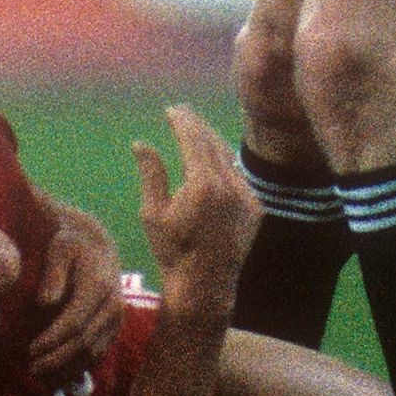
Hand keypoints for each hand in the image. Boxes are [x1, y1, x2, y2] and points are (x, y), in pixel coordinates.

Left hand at [21, 198, 126, 386]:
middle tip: (31, 368)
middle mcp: (113, 306)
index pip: (75, 321)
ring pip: (93, 354)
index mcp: (99, 286)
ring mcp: (117, 320)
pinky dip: (77, 368)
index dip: (52, 339)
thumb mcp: (60, 249)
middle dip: (56, 359)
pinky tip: (56, 376)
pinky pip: (98, 355)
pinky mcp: (114, 330)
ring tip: (40, 377)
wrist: (99, 250)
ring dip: (66, 369)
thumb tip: (45, 303)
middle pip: (84, 342)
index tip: (31, 349)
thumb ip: (53, 273)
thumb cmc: (72, 247)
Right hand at [130, 105, 256, 314]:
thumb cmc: (172, 250)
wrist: (205, 285)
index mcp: (203, 185)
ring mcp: (246, 196)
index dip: (182, 121)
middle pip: (212, 142)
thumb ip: (151, 174)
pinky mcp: (255, 208)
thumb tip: (140, 143)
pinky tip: (212, 160)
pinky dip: (224, 163)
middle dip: (196, 125)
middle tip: (181, 112)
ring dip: (211, 141)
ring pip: (228, 157)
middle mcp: (229, 186)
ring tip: (194, 131)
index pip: (193, 139)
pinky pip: (239, 176)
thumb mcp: (153, 213)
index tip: (171, 110)